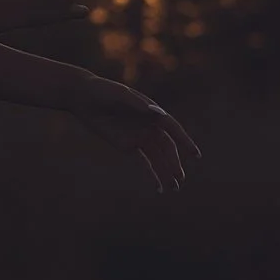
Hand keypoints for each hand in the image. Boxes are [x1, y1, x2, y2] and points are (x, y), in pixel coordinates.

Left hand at [82, 82, 200, 194]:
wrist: (84, 97)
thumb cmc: (104, 91)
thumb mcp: (120, 94)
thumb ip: (138, 104)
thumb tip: (158, 113)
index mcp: (151, 111)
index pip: (172, 128)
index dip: (185, 141)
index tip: (195, 154)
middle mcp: (148, 125)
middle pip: (166, 147)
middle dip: (175, 163)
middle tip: (181, 179)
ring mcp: (139, 136)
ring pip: (158, 157)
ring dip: (167, 171)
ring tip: (175, 188)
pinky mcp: (128, 145)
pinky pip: (144, 162)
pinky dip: (153, 174)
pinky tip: (159, 187)